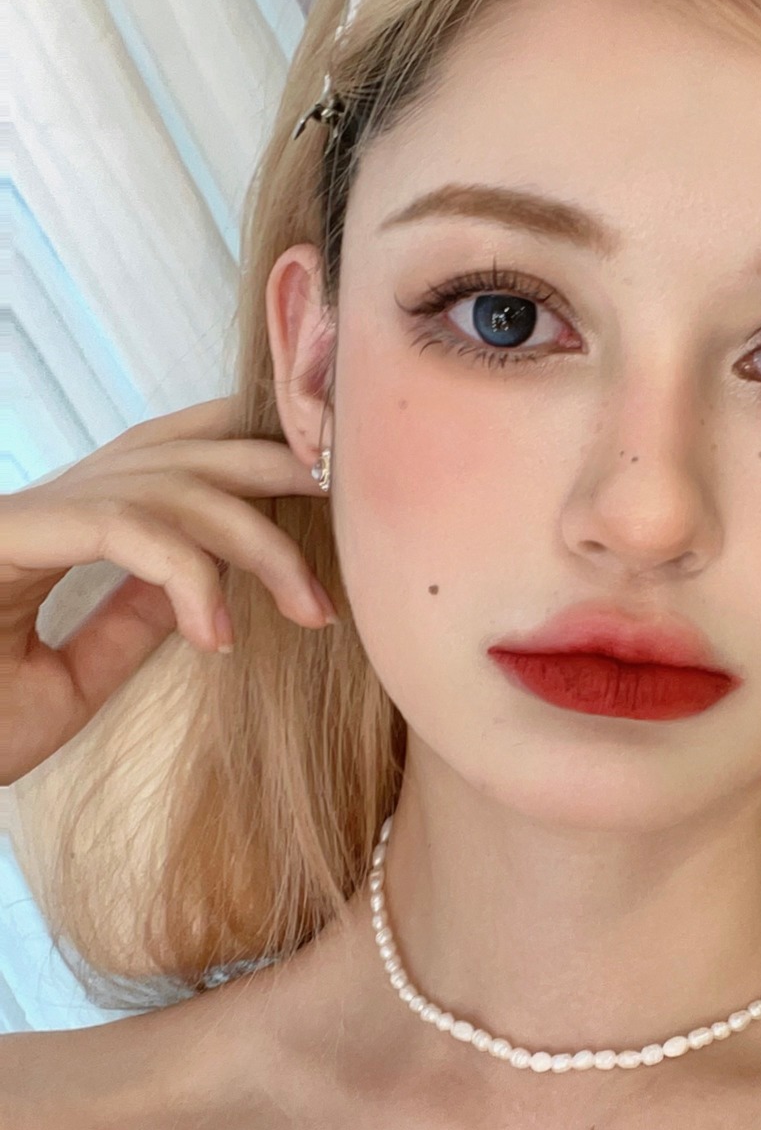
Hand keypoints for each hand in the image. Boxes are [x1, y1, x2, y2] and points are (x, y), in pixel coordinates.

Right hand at [0, 397, 335, 783]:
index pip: (174, 454)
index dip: (254, 449)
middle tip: (356, 517)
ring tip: (311, 611)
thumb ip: (128, 623)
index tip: (330, 489)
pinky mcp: (10, 538)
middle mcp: (53, 501)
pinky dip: (185, 575)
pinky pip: (124, 529)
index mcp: (67, 522)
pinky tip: (217, 634)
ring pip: (173, 485)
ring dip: (258, 545)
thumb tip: (202, 589)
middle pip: (189, 448)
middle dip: (283, 468)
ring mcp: (28, 514)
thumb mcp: (69, 681)